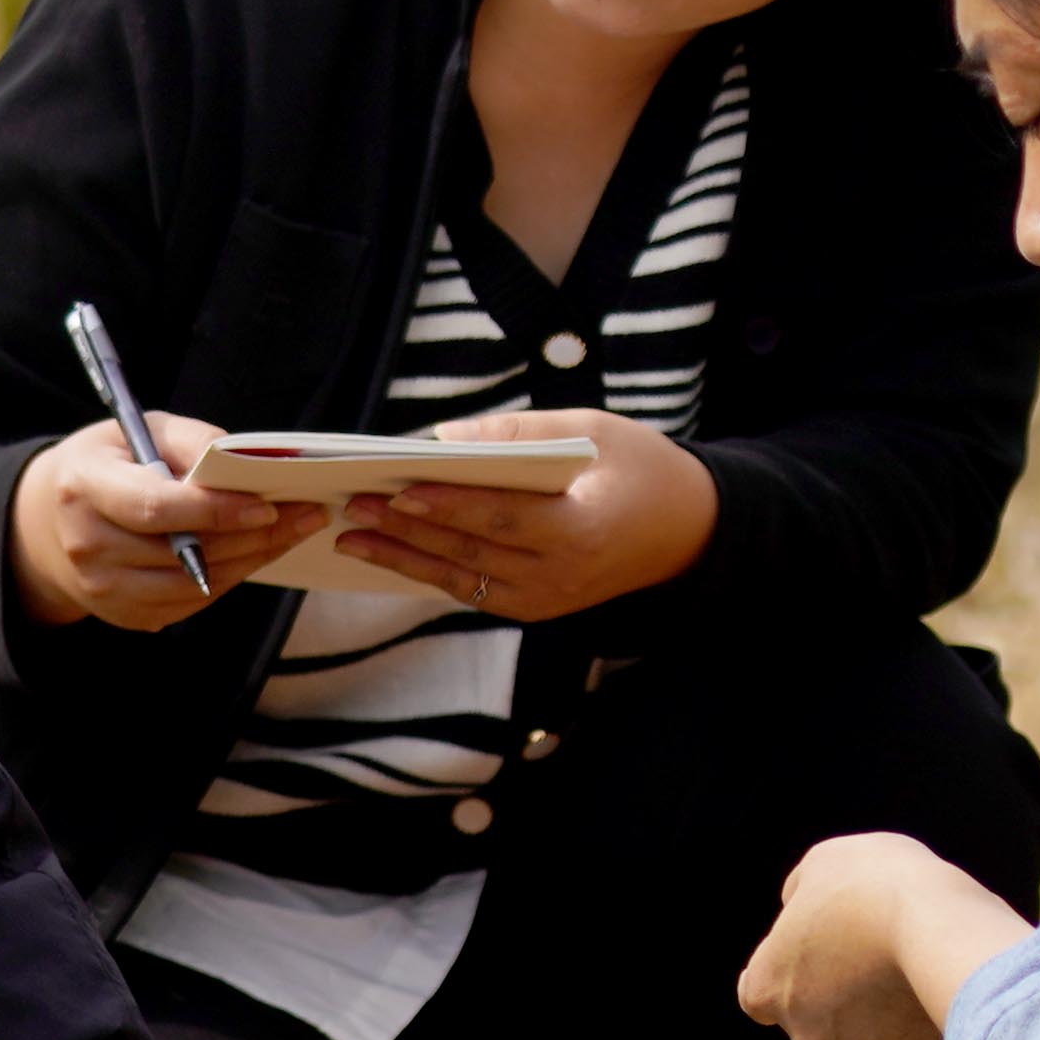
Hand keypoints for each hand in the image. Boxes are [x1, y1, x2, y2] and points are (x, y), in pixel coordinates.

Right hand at [9, 412, 322, 627]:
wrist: (50, 521)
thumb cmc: (108, 464)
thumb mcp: (139, 431)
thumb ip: (192, 441)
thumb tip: (247, 463)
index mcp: (84, 489)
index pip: (155, 508)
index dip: (214, 510)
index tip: (267, 504)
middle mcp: (86, 545)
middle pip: (183, 551)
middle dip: (252, 534)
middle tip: (303, 514)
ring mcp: (102, 588)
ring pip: (194, 584)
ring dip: (250, 559)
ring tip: (291, 532)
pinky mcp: (122, 614)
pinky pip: (189, 604)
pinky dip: (229, 578)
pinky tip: (256, 553)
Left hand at [326, 408, 717, 620]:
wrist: (686, 531)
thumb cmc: (640, 467)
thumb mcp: (593, 431)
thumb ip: (519, 434)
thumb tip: (444, 439)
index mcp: (583, 532)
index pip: (502, 519)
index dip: (448, 507)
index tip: (399, 490)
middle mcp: (562, 578)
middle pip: (470, 553)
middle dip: (407, 530)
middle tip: (355, 505)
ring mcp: (547, 601)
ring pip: (462, 579)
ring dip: (403, 558)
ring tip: (353, 535)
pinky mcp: (535, 608)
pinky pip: (472, 590)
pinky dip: (429, 571)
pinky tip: (390, 552)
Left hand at [732, 833, 1036, 1039]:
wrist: (939, 924)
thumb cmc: (876, 883)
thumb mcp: (824, 864)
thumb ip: (802, 896)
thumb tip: (800, 907)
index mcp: (766, 990)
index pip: (764, 995)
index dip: (797, 975)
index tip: (830, 955)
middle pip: (820, 1029)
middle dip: (848, 1007)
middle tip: (887, 966)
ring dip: (889, 1035)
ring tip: (921, 989)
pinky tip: (946, 1017)